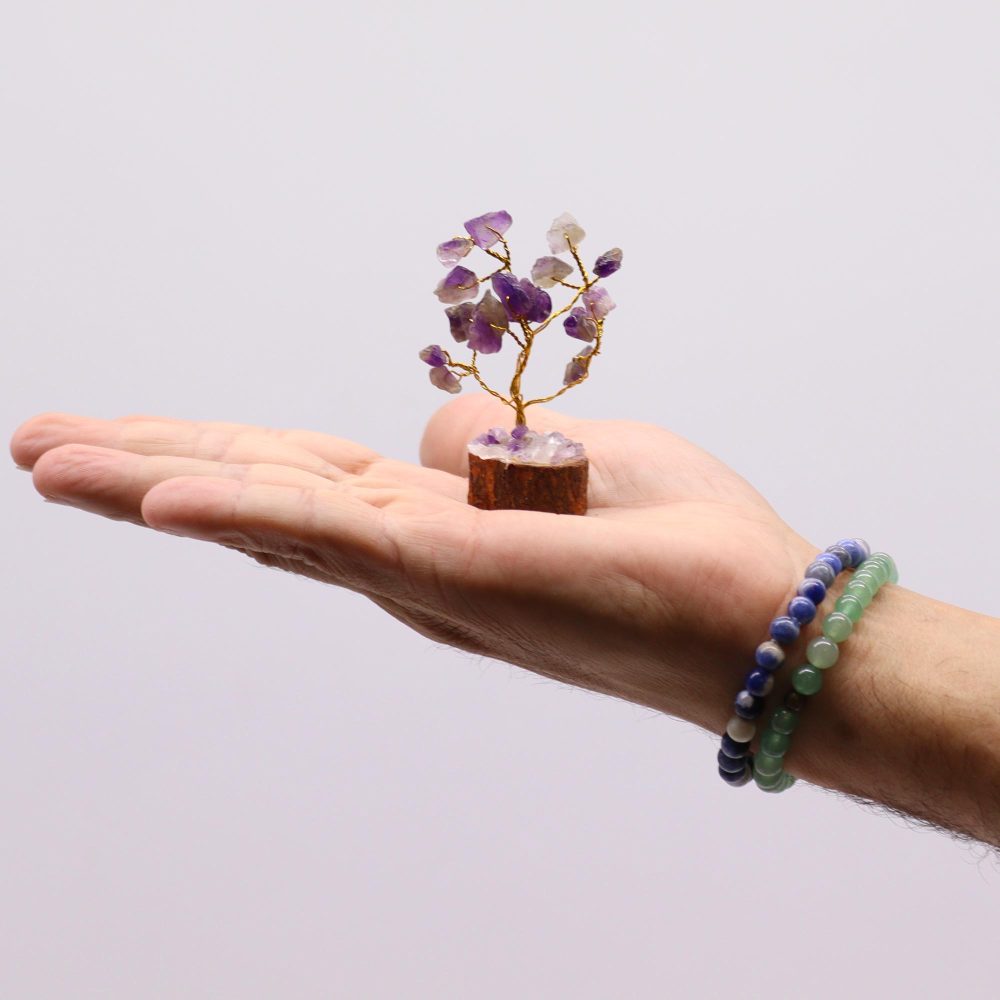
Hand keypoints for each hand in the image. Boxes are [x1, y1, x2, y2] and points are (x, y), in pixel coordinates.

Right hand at [11, 396, 814, 730]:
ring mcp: (425, 574)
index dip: (215, 456)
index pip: (302, 481)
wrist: (765, 617)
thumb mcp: (581, 461)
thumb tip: (441, 440)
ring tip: (50, 455)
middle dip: (147, 467)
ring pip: (268, 514)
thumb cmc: (682, 538)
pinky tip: (160, 496)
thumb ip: (487, 450)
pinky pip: (335, 535)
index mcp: (438, 527)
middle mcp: (412, 561)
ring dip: (153, 481)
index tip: (132, 439)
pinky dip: (246, 513)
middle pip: (260, 495)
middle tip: (41, 445)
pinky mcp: (457, 574)